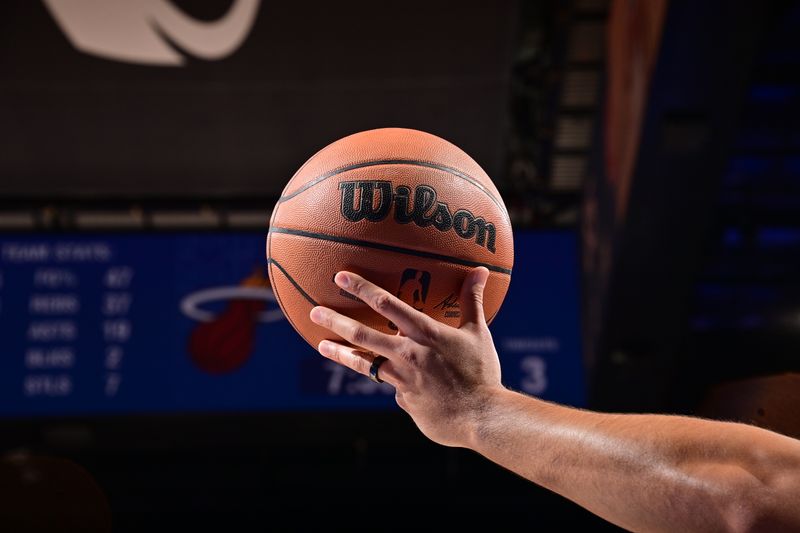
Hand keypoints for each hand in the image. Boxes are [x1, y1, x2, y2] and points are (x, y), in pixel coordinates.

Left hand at [309, 267, 502, 447]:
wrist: (482, 418)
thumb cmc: (482, 373)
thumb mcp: (478, 333)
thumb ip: (473, 301)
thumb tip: (482, 270)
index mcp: (425, 334)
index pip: (387, 305)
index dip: (362, 289)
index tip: (340, 277)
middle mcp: (407, 355)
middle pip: (362, 335)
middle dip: (336, 321)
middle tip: (314, 312)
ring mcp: (401, 380)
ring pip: (365, 364)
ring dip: (342, 353)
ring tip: (323, 345)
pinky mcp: (404, 401)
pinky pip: (394, 387)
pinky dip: (394, 380)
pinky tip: (404, 384)